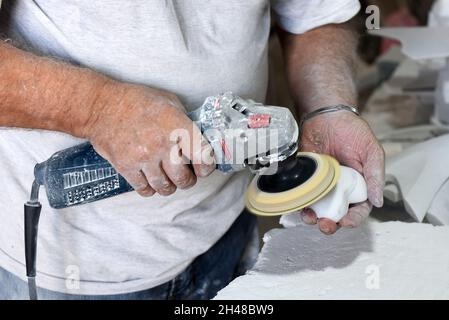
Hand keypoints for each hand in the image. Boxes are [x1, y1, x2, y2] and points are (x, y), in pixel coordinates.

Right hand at [82, 83, 214, 196]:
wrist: (100, 106)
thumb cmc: (136, 101)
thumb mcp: (169, 102)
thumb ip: (185, 121)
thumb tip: (199, 138)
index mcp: (178, 127)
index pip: (203, 157)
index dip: (207, 166)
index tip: (205, 167)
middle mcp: (162, 145)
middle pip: (184, 179)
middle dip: (189, 180)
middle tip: (187, 175)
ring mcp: (143, 158)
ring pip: (165, 187)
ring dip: (170, 186)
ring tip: (168, 179)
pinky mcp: (126, 167)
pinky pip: (144, 189)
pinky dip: (150, 188)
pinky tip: (150, 180)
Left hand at [299, 110, 384, 234]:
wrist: (326, 116)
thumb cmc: (352, 131)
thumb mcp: (371, 151)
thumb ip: (375, 175)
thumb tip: (378, 201)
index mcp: (360, 185)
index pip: (359, 209)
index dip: (354, 219)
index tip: (346, 221)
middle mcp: (340, 189)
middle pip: (336, 214)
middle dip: (331, 224)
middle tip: (325, 225)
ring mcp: (322, 185)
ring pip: (317, 209)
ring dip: (313, 218)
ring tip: (310, 218)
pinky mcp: (306, 179)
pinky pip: (302, 196)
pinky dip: (300, 204)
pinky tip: (299, 205)